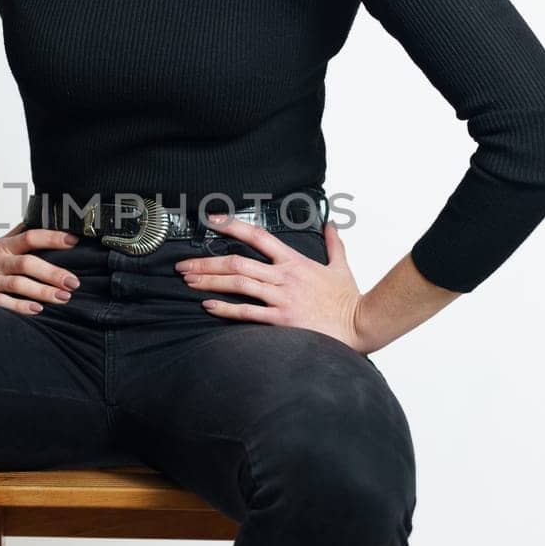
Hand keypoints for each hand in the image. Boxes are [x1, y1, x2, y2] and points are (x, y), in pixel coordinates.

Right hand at [0, 221, 81, 313]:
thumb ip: (19, 234)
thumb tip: (43, 216)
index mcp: (3, 247)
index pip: (29, 237)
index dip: (52, 238)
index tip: (73, 242)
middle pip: (27, 263)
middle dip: (52, 273)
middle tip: (73, 282)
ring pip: (17, 284)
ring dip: (42, 291)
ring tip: (63, 297)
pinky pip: (1, 302)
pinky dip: (19, 307)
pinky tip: (36, 310)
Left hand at [174, 214, 368, 350]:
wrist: (361, 324)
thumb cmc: (349, 300)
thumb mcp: (341, 266)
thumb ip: (334, 244)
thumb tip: (332, 225)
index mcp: (294, 261)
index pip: (258, 236)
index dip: (232, 226)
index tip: (211, 221)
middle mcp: (284, 276)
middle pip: (237, 261)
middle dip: (206, 262)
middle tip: (183, 265)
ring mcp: (282, 298)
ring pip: (238, 283)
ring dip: (209, 281)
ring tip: (188, 281)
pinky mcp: (282, 320)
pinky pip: (247, 312)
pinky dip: (225, 308)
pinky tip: (208, 305)